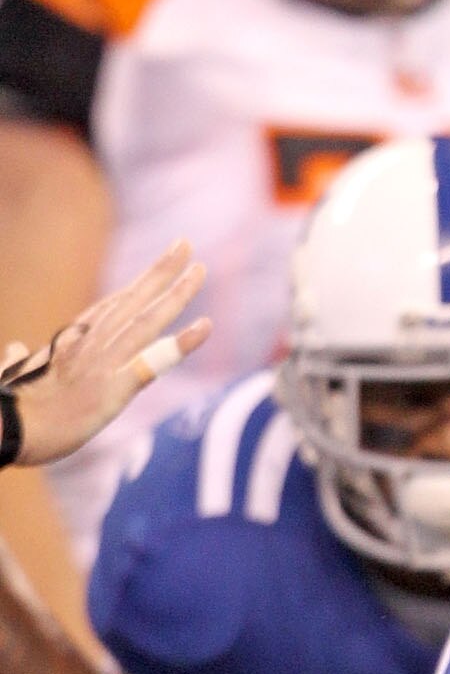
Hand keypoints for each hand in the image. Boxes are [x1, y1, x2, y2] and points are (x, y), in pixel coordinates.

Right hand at [0, 244, 208, 467]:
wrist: (4, 429)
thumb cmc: (10, 409)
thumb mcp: (19, 375)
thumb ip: (21, 359)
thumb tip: (13, 348)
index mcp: (72, 341)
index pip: (111, 306)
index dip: (137, 285)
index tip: (158, 265)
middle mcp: (90, 343)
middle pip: (132, 301)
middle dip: (161, 272)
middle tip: (185, 244)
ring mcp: (103, 364)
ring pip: (147, 321)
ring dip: (177, 295)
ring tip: (200, 270)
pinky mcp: (112, 390)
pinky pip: (153, 362)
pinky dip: (180, 344)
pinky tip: (205, 326)